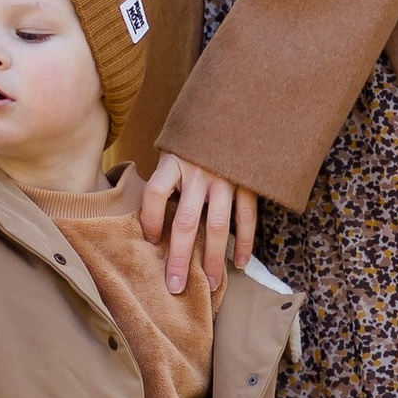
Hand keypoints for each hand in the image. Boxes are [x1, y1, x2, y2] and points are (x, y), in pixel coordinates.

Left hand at [138, 152, 255, 298]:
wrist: (238, 110)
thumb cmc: (198, 139)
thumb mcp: (176, 149)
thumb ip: (167, 178)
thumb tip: (154, 219)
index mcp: (174, 161)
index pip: (154, 193)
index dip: (149, 219)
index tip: (150, 240)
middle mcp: (198, 172)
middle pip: (184, 222)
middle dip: (179, 258)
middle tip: (175, 287)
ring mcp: (225, 178)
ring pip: (216, 226)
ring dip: (214, 258)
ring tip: (212, 285)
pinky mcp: (248, 182)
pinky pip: (246, 217)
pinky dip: (244, 241)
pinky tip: (240, 262)